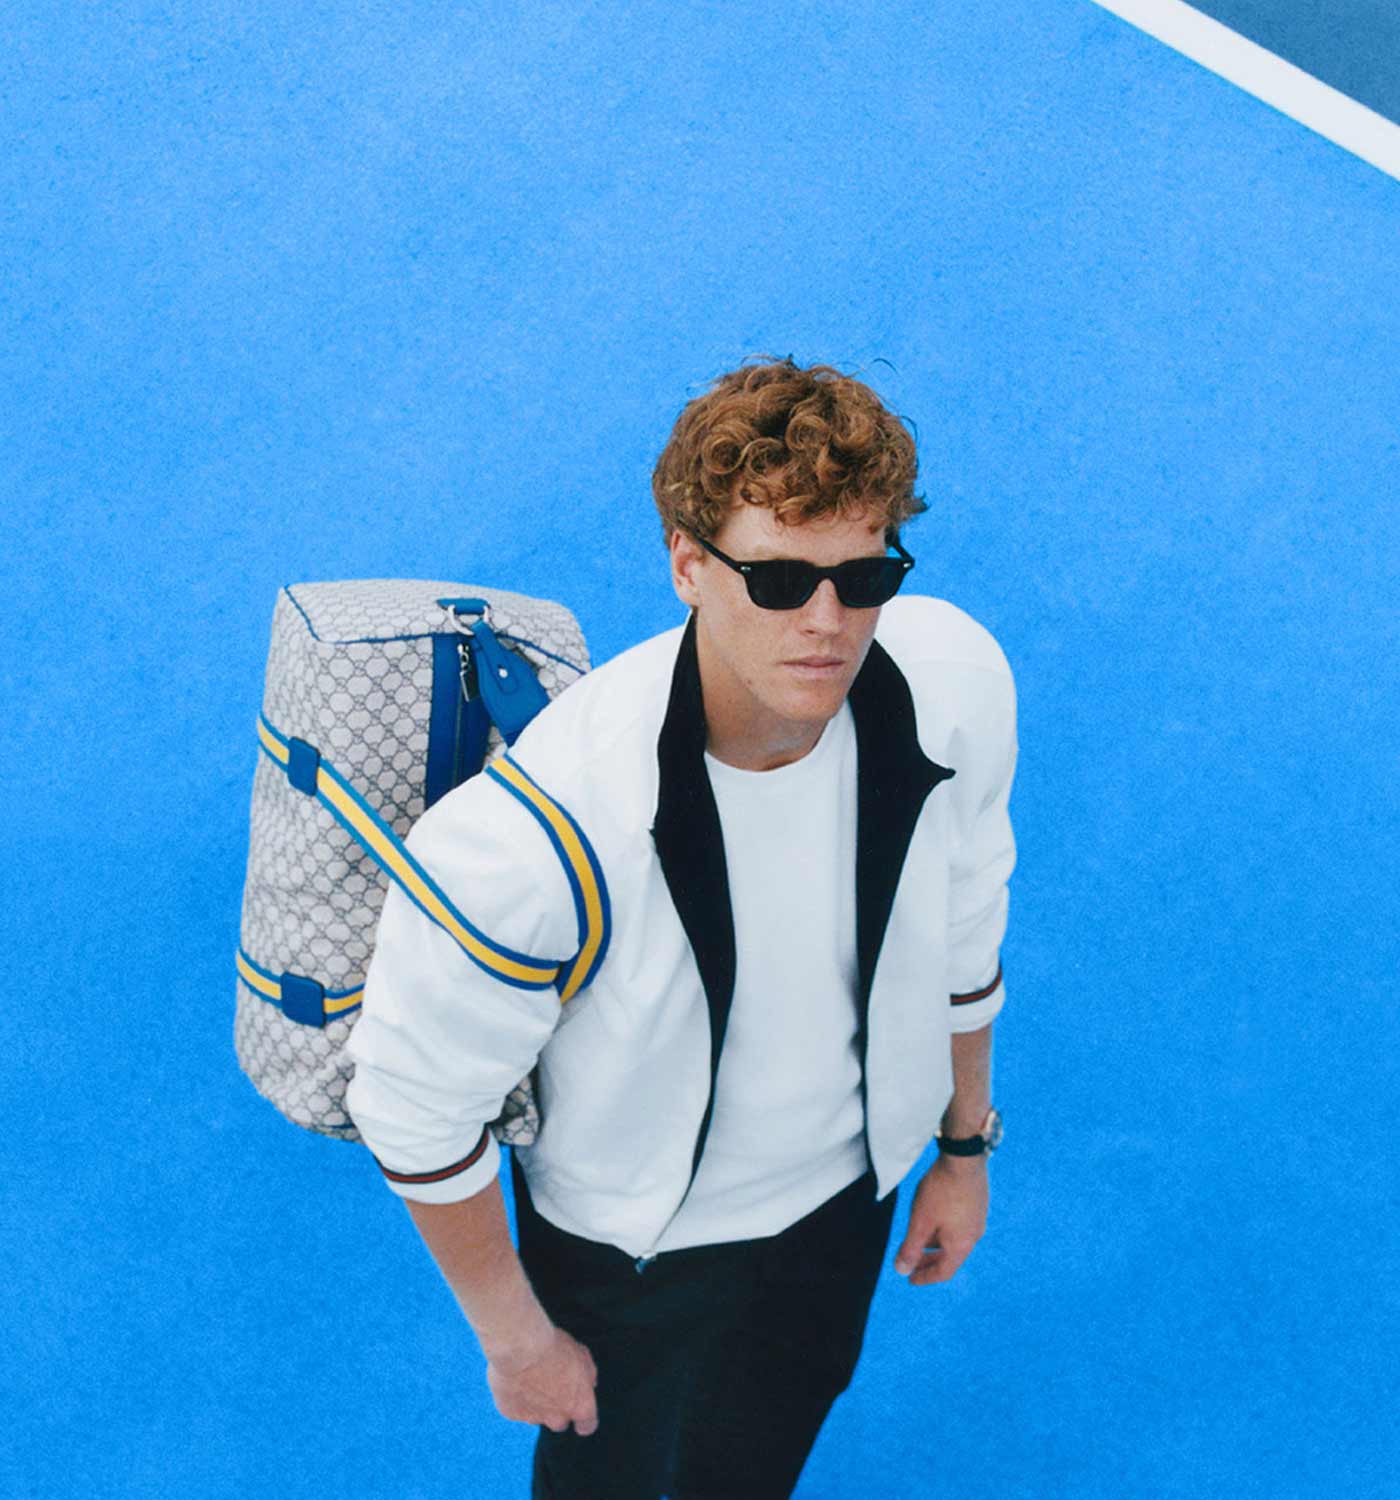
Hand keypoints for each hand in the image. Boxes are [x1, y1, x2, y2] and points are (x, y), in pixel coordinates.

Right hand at [486, 1324, 598, 1434]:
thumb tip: (589, 1384)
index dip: (583, 1421)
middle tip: (550, 1385)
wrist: (521, 1347)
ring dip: (536, 1402)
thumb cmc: (554, 1347)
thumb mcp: (582, 1354)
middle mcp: (558, 1418)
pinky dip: (516, 1398)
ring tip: (530, 1376)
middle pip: (560, 1422)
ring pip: (537, 1416)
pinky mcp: (512, 1413)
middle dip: (557, 1408)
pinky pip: (516, 1408)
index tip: (578, 1411)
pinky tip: (515, 1378)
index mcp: (580, 1406)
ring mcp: (533, 1418)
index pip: (587, 1426)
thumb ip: (589, 1374)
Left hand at [893, 1155, 987, 1285]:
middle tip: (912, 1264)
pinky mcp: (977, 1204)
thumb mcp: (920, 1222)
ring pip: (954, 1240)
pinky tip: (934, 1219)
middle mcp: (974, 1236)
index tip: (910, 1279)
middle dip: (929, 1262)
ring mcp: (978, 1219)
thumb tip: (901, 1270)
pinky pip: (960, 1226)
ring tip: (919, 1240)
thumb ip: (910, 1248)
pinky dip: (944, 1230)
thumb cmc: (940, 1191)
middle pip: (950, 1257)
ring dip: (936, 1244)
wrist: (963, 1158)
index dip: (925, 1277)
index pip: (943, 1272)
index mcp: (961, 1245)